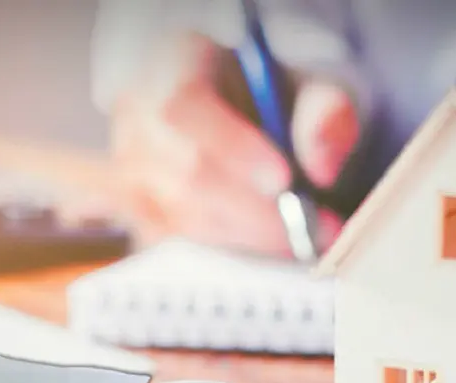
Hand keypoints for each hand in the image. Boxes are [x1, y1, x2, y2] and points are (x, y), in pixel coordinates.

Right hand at [108, 32, 355, 256]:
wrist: (248, 114)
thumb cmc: (276, 96)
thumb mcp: (315, 85)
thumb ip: (325, 114)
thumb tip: (322, 167)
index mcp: (174, 62)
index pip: (184, 106)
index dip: (232, 147)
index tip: (284, 180)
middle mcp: (138, 113)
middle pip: (184, 174)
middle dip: (255, 212)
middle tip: (315, 227)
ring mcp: (131, 165)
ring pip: (182, 215)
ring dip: (249, 235)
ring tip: (303, 236)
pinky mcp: (138, 206)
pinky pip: (180, 240)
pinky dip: (229, 247)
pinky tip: (267, 240)